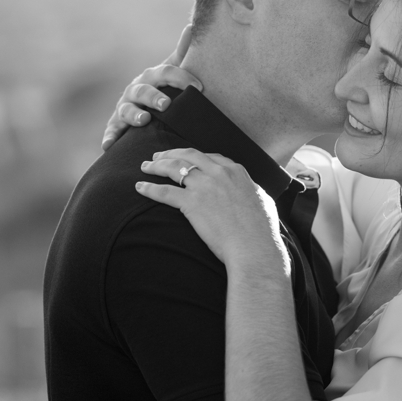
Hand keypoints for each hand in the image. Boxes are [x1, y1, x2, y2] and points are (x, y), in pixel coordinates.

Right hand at [100, 25, 197, 149]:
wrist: (143, 105)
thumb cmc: (163, 87)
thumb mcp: (173, 70)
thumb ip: (183, 52)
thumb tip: (192, 26)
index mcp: (152, 76)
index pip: (166, 73)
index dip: (182, 79)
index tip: (199, 87)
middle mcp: (136, 89)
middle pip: (143, 91)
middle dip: (154, 97)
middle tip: (167, 104)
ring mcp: (124, 106)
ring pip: (126, 110)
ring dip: (134, 115)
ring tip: (144, 121)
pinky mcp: (116, 124)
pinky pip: (111, 131)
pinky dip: (109, 137)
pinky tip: (108, 145)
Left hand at [136, 148, 288, 275]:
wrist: (254, 247)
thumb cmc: (262, 231)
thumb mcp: (262, 201)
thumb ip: (252, 191)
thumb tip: (252, 192)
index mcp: (235, 171)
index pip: (209, 157)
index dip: (193, 156)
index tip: (185, 158)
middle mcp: (218, 172)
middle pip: (188, 155)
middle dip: (171, 153)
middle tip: (158, 155)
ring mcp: (204, 186)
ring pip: (174, 168)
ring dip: (156, 165)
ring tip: (145, 166)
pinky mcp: (191, 203)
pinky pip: (164, 192)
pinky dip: (149, 188)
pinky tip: (139, 187)